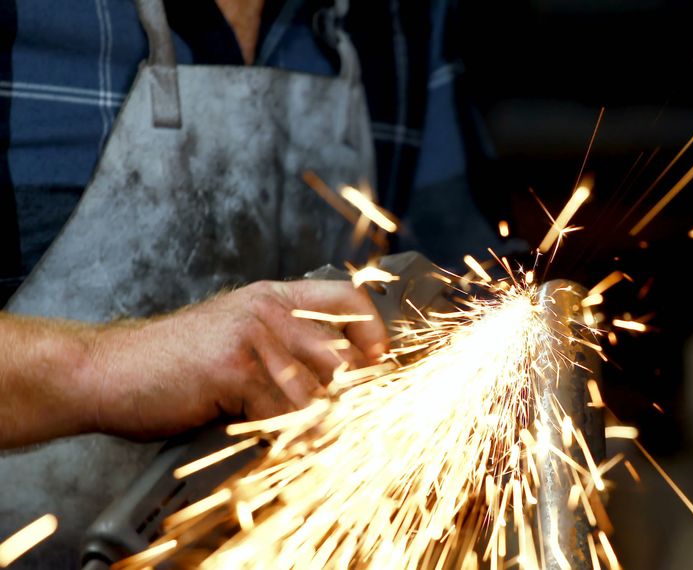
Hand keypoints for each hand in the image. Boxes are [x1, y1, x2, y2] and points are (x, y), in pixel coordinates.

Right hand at [86, 280, 386, 439]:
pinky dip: (285, 436)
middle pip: (342, 356)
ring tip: (305, 440)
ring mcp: (254, 336)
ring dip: (316, 425)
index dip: (373, 333)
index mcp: (274, 298)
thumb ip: (283, 351)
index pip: (347, 300)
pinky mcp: (236, 369)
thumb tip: (338, 388)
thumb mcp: (236, 339)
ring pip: (317, 392)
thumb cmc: (172, 363)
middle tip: (343, 424)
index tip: (381, 363)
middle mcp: (269, 310)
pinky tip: (271, 441)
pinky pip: (284, 413)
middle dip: (347, 399)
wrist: (108, 370)